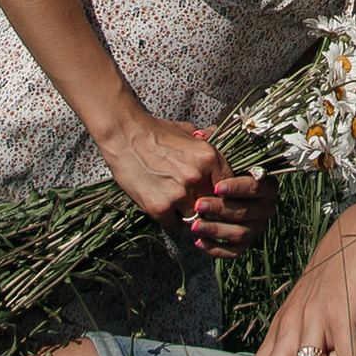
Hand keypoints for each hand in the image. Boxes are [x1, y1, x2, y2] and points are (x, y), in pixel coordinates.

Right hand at [93, 104, 227, 225]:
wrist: (125, 136)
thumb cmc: (156, 132)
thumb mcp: (188, 132)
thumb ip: (208, 141)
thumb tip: (220, 140)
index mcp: (209, 159)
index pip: (230, 188)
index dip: (223, 193)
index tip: (216, 195)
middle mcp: (197, 178)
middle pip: (212, 205)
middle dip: (204, 203)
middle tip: (193, 198)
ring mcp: (178, 195)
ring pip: (193, 217)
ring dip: (185, 211)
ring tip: (173, 197)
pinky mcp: (159, 208)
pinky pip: (173, 224)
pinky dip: (168, 218)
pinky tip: (160, 202)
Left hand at [183, 167, 265, 261]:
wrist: (222, 194)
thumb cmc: (224, 176)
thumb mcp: (225, 165)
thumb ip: (222, 168)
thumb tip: (207, 165)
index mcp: (267, 187)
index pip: (254, 188)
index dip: (236, 188)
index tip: (217, 187)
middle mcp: (266, 209)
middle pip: (245, 212)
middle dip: (220, 209)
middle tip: (199, 205)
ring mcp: (256, 228)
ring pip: (239, 233)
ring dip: (215, 230)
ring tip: (195, 225)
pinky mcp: (246, 244)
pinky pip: (233, 251)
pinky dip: (216, 249)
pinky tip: (199, 242)